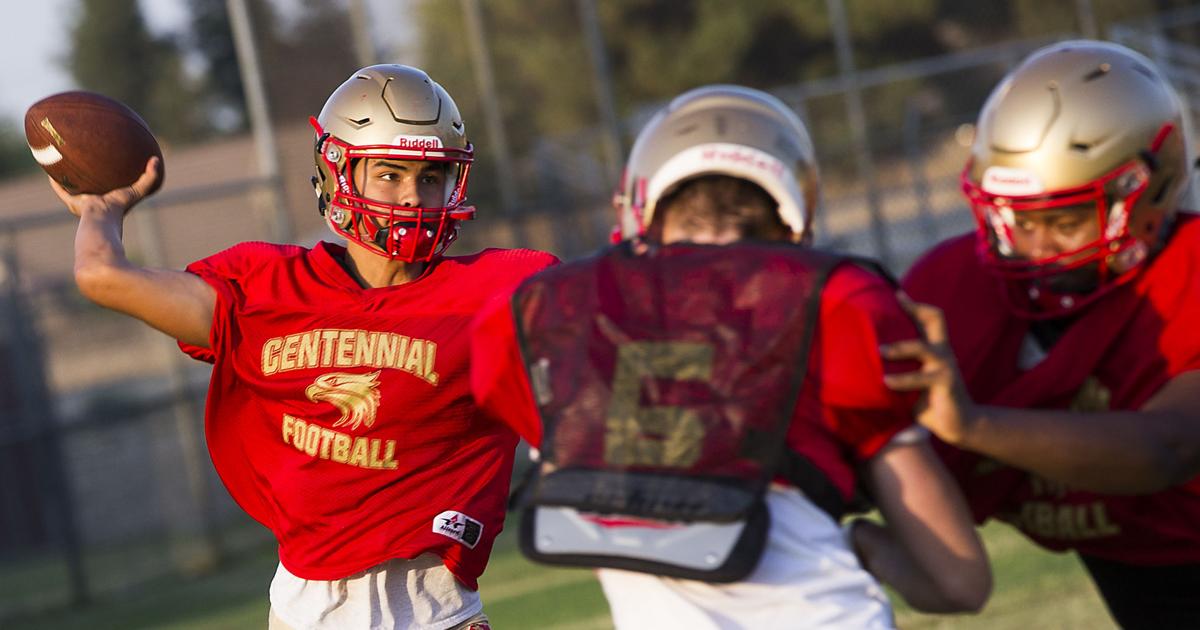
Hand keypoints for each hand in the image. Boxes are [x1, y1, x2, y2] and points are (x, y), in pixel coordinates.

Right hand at [50, 156, 161, 218]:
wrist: (102, 220)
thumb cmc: (120, 208)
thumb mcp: (137, 190)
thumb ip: (149, 177)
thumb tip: (156, 159)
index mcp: (109, 199)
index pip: (109, 186)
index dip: (109, 177)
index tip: (107, 165)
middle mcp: (95, 200)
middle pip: (90, 185)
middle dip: (89, 175)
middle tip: (87, 160)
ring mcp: (82, 202)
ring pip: (74, 187)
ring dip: (71, 177)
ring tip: (65, 161)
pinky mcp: (72, 202)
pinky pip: (61, 190)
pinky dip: (56, 182)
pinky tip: (50, 169)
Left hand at [880, 292, 977, 444]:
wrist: (960, 425)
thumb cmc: (931, 401)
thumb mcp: (915, 380)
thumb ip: (903, 368)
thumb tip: (870, 361)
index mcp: (937, 349)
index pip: (931, 318)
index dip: (914, 305)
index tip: (896, 294)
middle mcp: (943, 352)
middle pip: (935, 320)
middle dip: (914, 310)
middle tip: (890, 310)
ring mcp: (946, 366)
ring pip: (921, 347)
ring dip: (899, 348)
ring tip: (880, 351)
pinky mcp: (945, 383)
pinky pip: (920, 378)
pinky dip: (902, 379)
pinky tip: (886, 382)